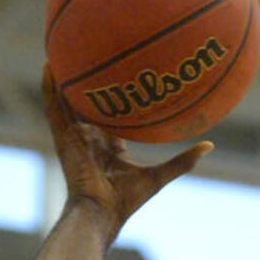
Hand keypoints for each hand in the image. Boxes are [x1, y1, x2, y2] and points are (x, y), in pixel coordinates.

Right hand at [40, 67, 211, 242]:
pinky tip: (50, 65)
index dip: (114, 99)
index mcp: (109, 146)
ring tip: (63, 48)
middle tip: (92, 52)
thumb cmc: (127, 200)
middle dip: (88, 82)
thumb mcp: (159, 175)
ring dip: (65, 77)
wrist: (101, 212)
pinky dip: (50, 86)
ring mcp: (74, 136)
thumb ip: (182, 160)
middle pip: (87, 104)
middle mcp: (90, 138)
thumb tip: (209, 145)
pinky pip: (54, 106)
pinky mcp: (62, 137)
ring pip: (67, 100)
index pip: (111, 117)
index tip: (123, 77)